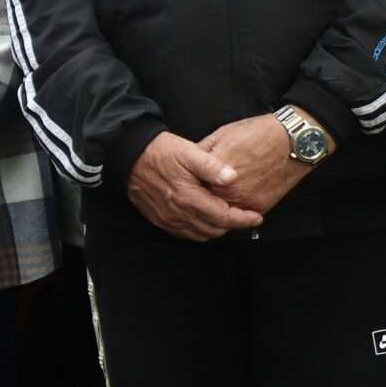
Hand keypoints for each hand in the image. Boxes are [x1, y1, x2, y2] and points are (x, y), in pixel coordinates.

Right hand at [125, 133, 263, 241]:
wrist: (129, 157)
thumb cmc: (160, 152)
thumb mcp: (189, 152)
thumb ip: (211, 166)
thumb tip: (232, 177)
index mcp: (189, 197)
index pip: (224, 217)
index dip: (243, 219)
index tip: (256, 217)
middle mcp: (179, 213)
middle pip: (214, 230)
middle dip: (232, 225)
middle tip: (244, 215)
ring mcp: (168, 219)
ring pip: (200, 235)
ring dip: (217, 229)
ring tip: (227, 218)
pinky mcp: (159, 219)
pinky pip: (185, 234)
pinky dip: (199, 231)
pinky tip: (205, 220)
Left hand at [197, 114, 313, 218]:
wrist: (292, 142)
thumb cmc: (258, 135)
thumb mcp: (222, 135)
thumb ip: (202, 153)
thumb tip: (187, 163)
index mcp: (215, 172)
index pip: (192, 186)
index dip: (188, 184)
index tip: (185, 183)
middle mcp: (229, 191)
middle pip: (204, 202)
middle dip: (199, 198)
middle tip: (197, 193)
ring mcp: (245, 201)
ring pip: (221, 213)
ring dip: (215, 208)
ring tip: (213, 197)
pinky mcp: (259, 207)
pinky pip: (240, 216)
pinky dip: (234, 211)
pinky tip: (231, 201)